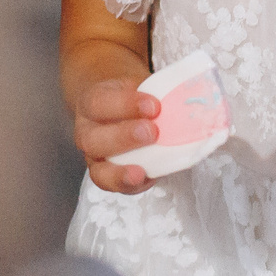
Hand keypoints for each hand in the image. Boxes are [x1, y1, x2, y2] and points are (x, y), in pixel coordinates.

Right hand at [72, 76, 159, 194]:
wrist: (123, 111)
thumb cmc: (135, 100)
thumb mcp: (140, 89)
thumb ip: (157, 96)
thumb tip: (189, 104)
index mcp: (92, 102)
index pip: (99, 102)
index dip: (125, 105)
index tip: (154, 105)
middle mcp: (86, 131)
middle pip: (92, 138)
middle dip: (123, 137)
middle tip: (152, 133)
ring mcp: (93, 157)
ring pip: (97, 168)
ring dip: (121, 169)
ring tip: (143, 170)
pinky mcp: (104, 176)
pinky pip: (111, 186)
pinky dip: (128, 185)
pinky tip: (147, 179)